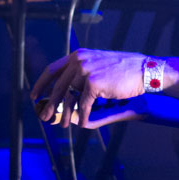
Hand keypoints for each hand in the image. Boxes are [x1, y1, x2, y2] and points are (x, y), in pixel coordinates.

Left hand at [30, 49, 145, 128]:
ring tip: (61, 124)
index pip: (52, 69)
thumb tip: (67, 97)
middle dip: (50, 103)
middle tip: (44, 115)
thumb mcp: (100, 66)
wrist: (144, 70)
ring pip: (68, 97)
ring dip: (64, 113)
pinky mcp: (94, 83)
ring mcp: (86, 71)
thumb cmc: (125, 70)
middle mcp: (79, 61)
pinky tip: (83, 123)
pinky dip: (83, 116)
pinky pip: (84, 104)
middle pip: (57, 85)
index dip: (41, 84)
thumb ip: (83, 76)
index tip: (35, 95)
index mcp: (78, 55)